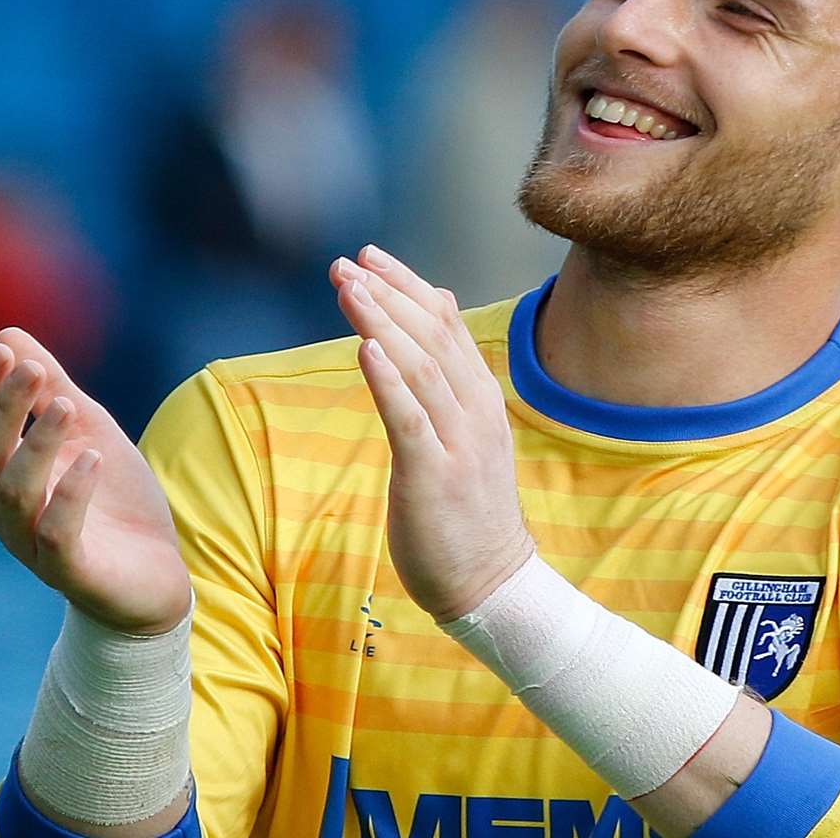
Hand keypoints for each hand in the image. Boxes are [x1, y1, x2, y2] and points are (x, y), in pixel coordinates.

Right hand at [0, 328, 191, 634]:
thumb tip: (6, 334)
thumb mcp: (89, 431)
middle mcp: (4, 508)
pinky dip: (71, 494)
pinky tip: (92, 459)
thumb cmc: (111, 500)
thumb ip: (52, 389)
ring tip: (67, 405)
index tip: (4, 350)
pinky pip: (57, 534)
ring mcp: (33, 544)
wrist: (154, 577)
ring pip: (15, 492)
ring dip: (38, 444)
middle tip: (33, 369)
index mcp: (0, 470)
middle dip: (5, 408)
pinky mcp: (71, 572)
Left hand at [331, 246, 536, 621]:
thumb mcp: (467, 431)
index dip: (408, 286)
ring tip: (348, 288)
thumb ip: (452, 371)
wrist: (492, 583)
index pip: (446, 325)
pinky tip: (365, 347)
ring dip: (382, 322)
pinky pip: (409, 419)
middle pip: (431, 337)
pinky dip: (387, 379)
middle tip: (346, 263)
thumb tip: (440, 303)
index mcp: (481, 398)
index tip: (371, 256)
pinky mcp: (434, 476)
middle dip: (388, 294)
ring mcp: (458, 443)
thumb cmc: (469, 510)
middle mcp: (475, 412)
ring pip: (420, 367)